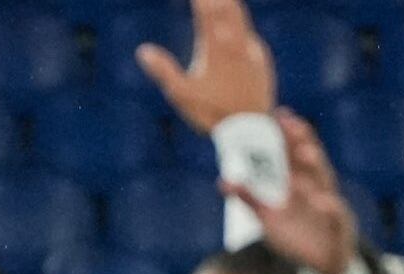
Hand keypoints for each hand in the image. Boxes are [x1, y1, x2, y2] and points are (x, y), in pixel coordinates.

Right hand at [137, 0, 274, 134]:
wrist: (249, 130)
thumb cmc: (211, 113)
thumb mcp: (181, 94)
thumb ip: (163, 70)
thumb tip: (142, 50)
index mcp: (215, 47)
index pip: (206, 10)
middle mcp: (236, 43)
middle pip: (227, 6)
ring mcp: (251, 50)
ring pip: (241, 16)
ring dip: (229, 4)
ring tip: (222, 0)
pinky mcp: (261, 60)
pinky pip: (250, 35)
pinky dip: (241, 26)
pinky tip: (238, 28)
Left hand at [222, 110, 356, 273]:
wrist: (322, 261)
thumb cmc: (295, 232)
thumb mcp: (269, 216)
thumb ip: (249, 198)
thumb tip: (223, 181)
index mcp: (301, 181)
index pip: (296, 152)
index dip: (289, 133)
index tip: (278, 114)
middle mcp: (317, 187)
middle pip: (311, 160)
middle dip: (302, 141)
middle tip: (291, 125)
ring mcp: (329, 204)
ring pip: (324, 182)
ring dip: (315, 167)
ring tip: (304, 153)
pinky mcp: (338, 225)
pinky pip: (336, 214)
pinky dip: (330, 206)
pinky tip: (321, 201)